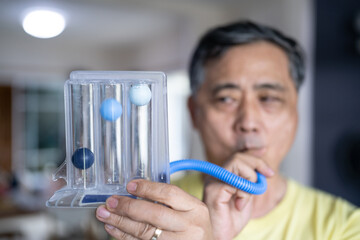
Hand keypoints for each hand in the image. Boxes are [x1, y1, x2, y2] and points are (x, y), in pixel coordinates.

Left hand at [96, 180, 213, 239]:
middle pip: (155, 214)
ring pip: (145, 232)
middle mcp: (190, 227)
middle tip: (111, 202)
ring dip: (121, 222)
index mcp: (196, 209)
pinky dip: (124, 236)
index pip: (169, 194)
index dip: (147, 188)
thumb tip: (135, 191)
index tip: (129, 185)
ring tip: (105, 215)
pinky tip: (114, 229)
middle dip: (128, 207)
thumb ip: (169, 202)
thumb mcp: (190, 212)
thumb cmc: (193, 230)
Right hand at [203, 153, 273, 239]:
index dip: (257, 159)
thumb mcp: (246, 196)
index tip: (270, 173)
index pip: (239, 157)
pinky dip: (244, 193)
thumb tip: (263, 167)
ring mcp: (213, 182)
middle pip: (239, 157)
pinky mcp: (214, 191)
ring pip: (237, 163)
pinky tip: (240, 205)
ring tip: (248, 195)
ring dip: (251, 178)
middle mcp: (216, 175)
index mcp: (223, 175)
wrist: (221, 236)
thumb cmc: (230, 220)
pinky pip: (235, 182)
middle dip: (257, 165)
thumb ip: (251, 182)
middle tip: (263, 182)